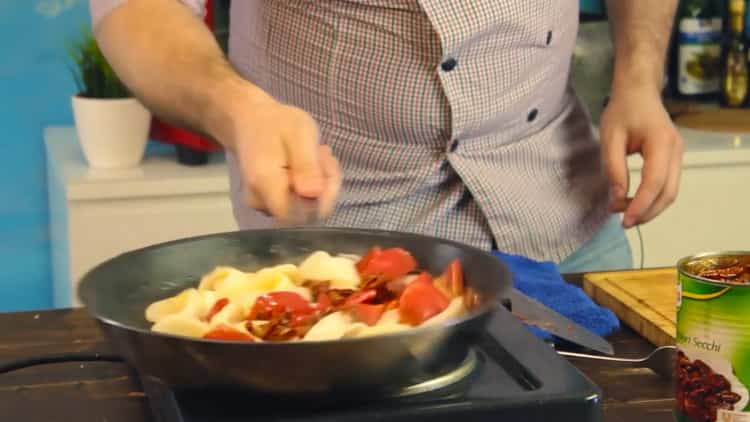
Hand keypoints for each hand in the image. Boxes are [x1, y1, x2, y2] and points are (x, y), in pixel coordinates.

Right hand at [220, 89, 340, 222]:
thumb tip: (313, 195)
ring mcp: (263, 206)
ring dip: (320, 184)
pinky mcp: (269, 206)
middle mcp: (260, 201)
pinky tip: (308, 165)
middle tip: (321, 154)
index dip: (321, 198)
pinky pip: (299, 205)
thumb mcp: (299, 133)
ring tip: (314, 154)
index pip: (299, 215)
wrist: (250, 122)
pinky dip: (311, 186)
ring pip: (306, 210)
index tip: (323, 165)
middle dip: (324, 186)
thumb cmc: (276, 123)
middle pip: (307, 213)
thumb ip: (306, 165)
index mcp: (265, 183)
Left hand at [599, 88, 683, 228]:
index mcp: (661, 142)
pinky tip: (634, 202)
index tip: (624, 220)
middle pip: (668, 192)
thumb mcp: (610, 138)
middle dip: (647, 212)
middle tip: (624, 223)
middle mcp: (676, 150)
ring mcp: (678, 154)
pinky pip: (668, 185)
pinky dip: (653, 198)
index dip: (640, 204)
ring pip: (671, 191)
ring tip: (625, 214)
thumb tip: (617, 198)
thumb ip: (613, 168)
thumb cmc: (622, 111)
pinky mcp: (674, 158)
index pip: (654, 182)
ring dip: (650, 208)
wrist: (638, 91)